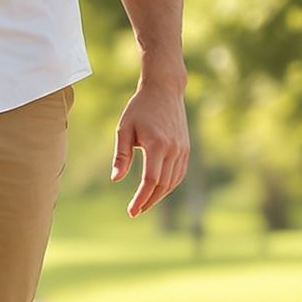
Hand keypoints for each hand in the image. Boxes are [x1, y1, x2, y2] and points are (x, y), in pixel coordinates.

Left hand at [113, 80, 188, 217]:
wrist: (164, 90)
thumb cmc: (140, 108)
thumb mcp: (124, 128)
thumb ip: (121, 155)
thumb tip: (115, 179)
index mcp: (157, 144)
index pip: (150, 180)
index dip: (141, 198)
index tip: (131, 211)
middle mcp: (173, 149)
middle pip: (163, 185)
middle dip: (149, 201)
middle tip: (135, 211)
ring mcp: (183, 149)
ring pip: (173, 182)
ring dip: (159, 196)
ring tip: (144, 203)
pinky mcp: (186, 148)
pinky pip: (179, 173)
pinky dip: (169, 185)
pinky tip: (158, 190)